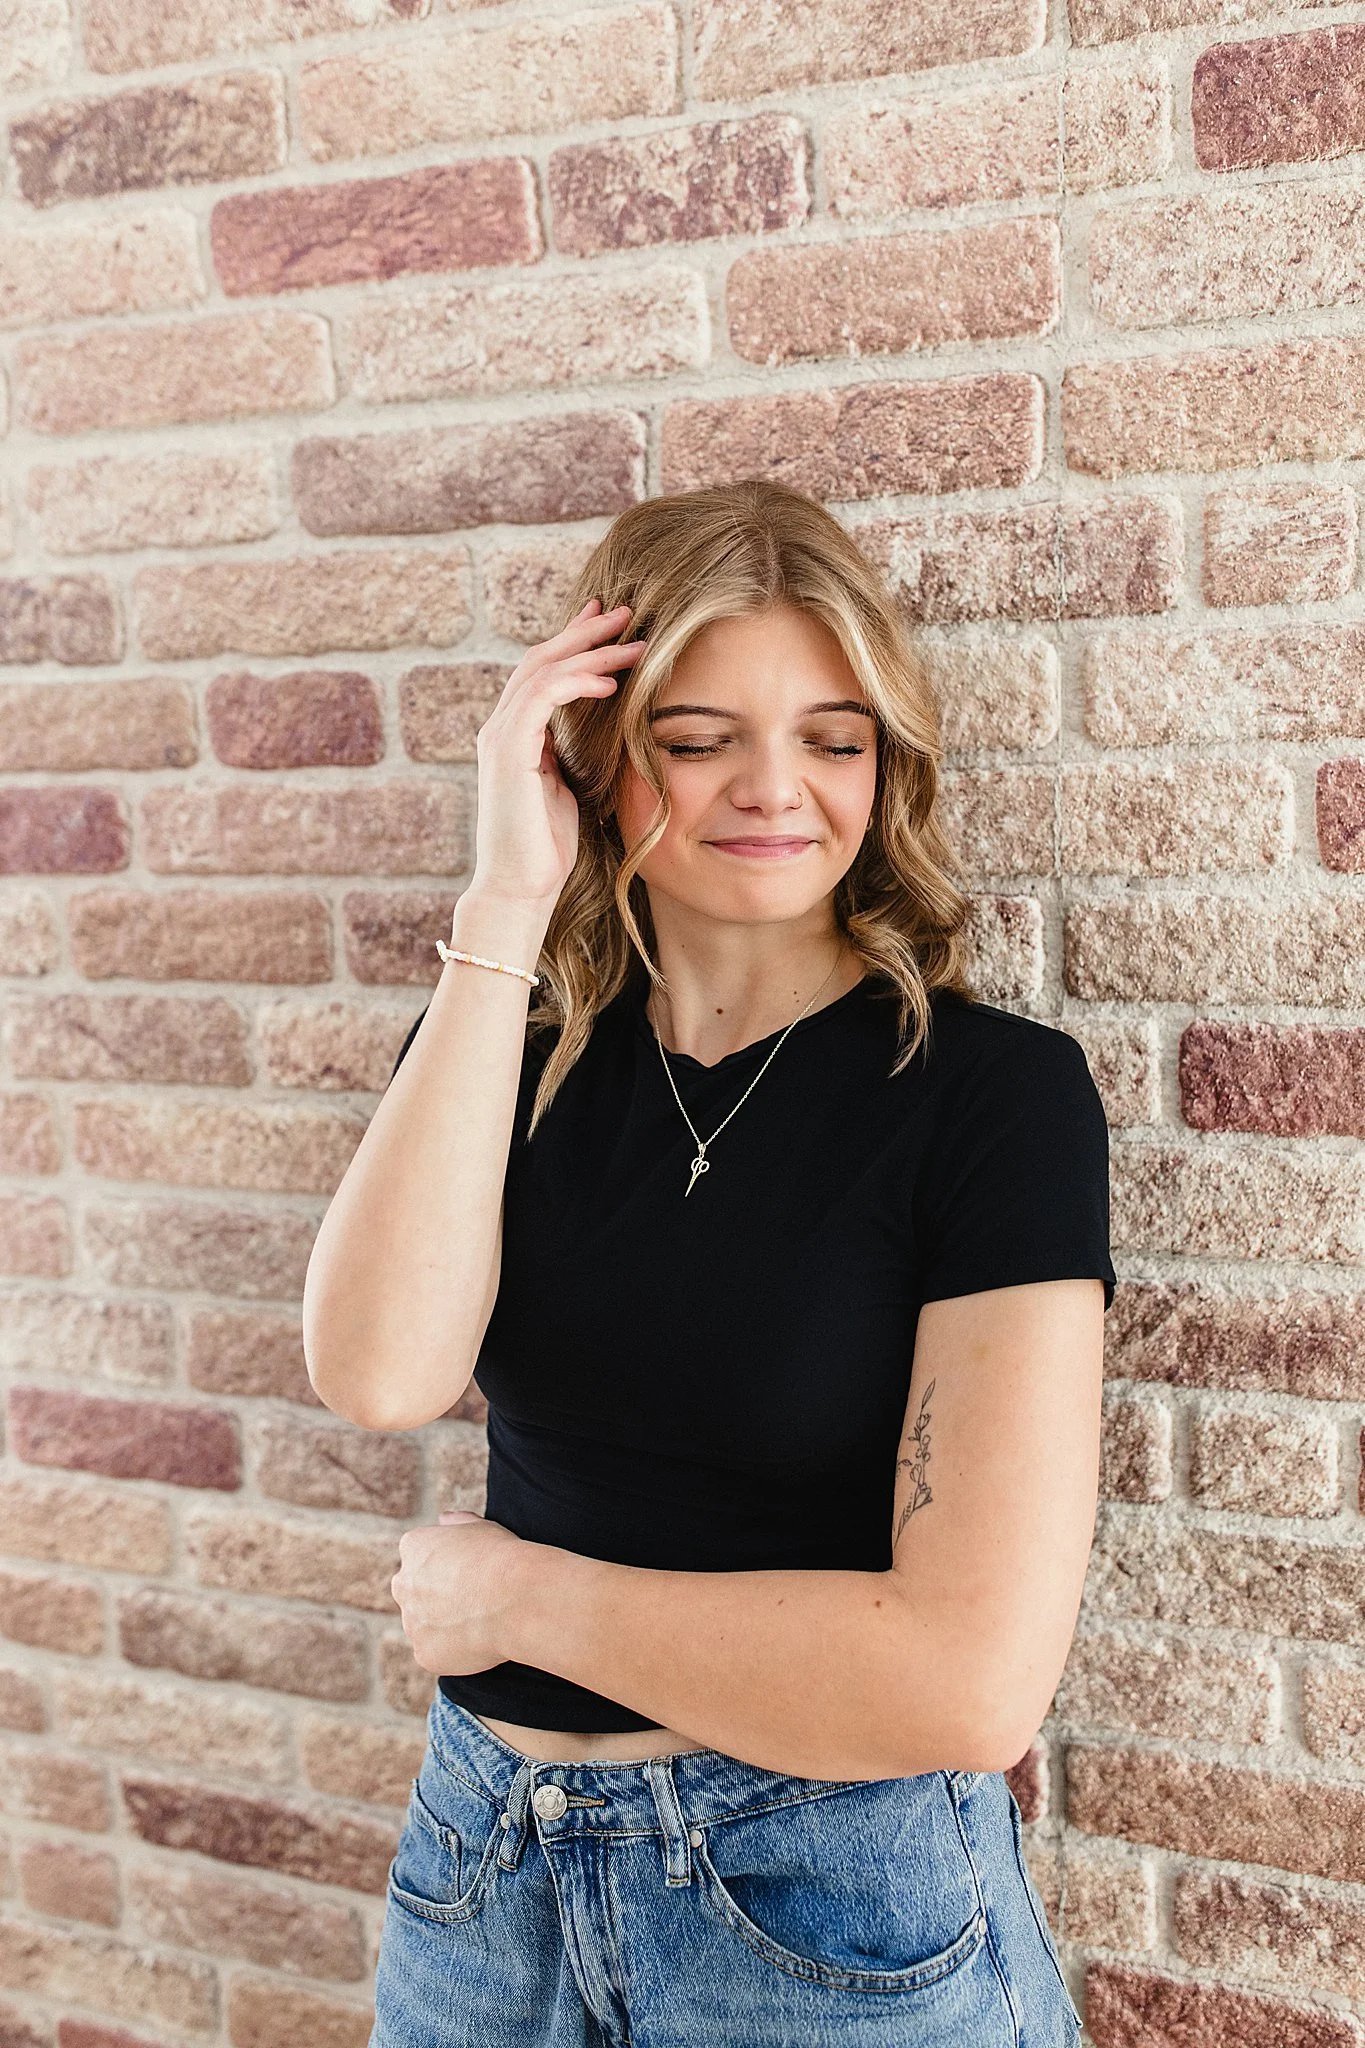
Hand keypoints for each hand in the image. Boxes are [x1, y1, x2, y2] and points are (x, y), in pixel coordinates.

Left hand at [389, 1509, 530, 1675]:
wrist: (513, 1599)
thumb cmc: (502, 1558)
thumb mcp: (481, 1527)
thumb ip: (457, 1524)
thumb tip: (444, 1520)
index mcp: (414, 1547)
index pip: (420, 1555)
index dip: (447, 1564)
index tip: (470, 1571)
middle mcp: (403, 1584)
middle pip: (414, 1591)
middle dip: (436, 1595)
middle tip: (474, 1599)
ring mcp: (412, 1622)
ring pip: (423, 1624)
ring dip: (443, 1624)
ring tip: (482, 1621)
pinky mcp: (424, 1654)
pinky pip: (435, 1652)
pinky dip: (453, 1650)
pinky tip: (479, 1641)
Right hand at [468, 598, 645, 910]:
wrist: (521, 888)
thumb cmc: (547, 848)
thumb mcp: (570, 788)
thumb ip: (575, 753)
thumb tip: (605, 730)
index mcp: (515, 735)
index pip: (543, 673)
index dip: (576, 643)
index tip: (610, 623)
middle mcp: (501, 727)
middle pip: (540, 659)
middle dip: (585, 632)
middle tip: (626, 612)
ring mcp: (500, 736)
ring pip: (542, 671)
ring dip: (590, 651)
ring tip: (632, 639)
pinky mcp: (507, 751)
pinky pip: (542, 697)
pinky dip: (576, 682)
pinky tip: (610, 682)